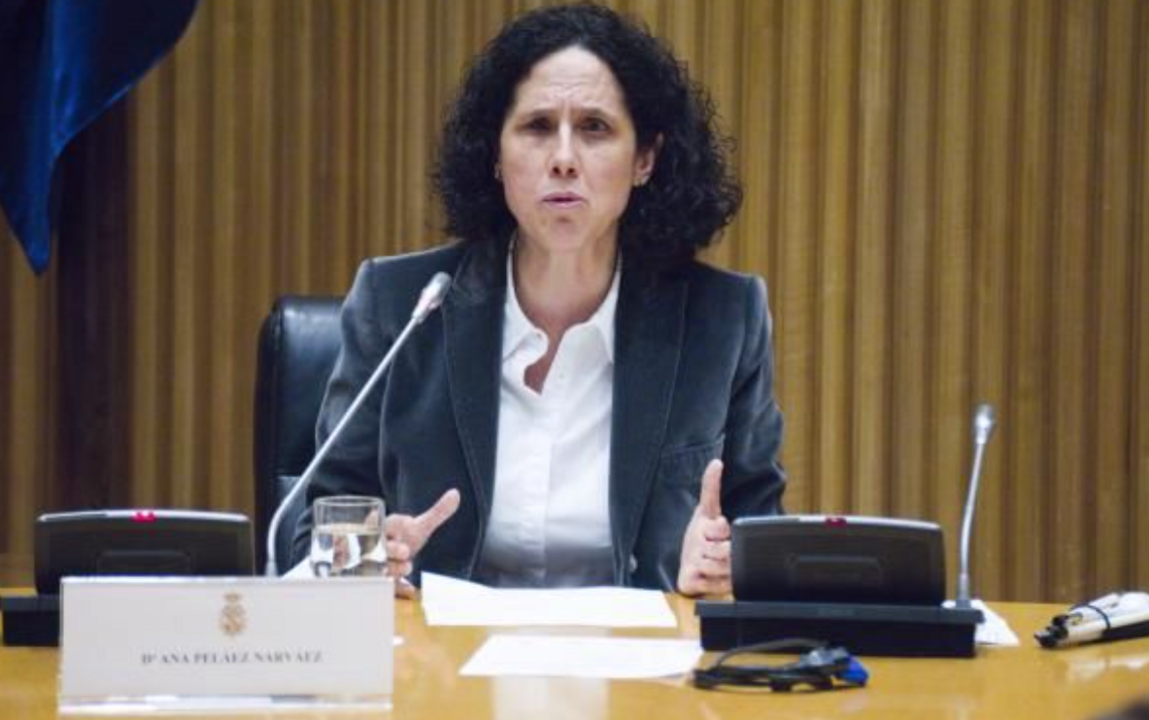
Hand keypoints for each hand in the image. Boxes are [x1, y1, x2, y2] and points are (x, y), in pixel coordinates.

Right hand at [384, 489, 460, 598]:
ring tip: (407, 567)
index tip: (409, 522)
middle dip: (392, 548)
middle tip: (405, 550)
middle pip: (381, 546)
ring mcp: (377, 564)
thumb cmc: (401, 540)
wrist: (387, 559)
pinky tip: (408, 589)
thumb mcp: (418, 527)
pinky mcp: (382, 582)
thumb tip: (456, 494)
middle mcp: (379, 545)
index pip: (389, 523)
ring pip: (380, 566)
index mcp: (387, 527)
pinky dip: (397, 588)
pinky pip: (386, 585)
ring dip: (393, 567)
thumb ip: (437, 512)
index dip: (398, 523)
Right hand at [677, 459, 731, 596]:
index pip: (720, 526)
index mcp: (701, 524)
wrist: (685, 567)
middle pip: (723, 551)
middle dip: (730, 554)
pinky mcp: (688, 579)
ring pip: (720, 568)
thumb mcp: (707, 511)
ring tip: (724, 565)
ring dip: (728, 569)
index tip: (720, 528)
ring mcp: (691, 560)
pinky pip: (714, 584)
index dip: (725, 530)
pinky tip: (717, 576)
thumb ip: (711, 488)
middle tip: (727, 552)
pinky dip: (721, 583)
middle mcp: (694, 541)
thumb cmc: (701, 538)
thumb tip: (715, 462)